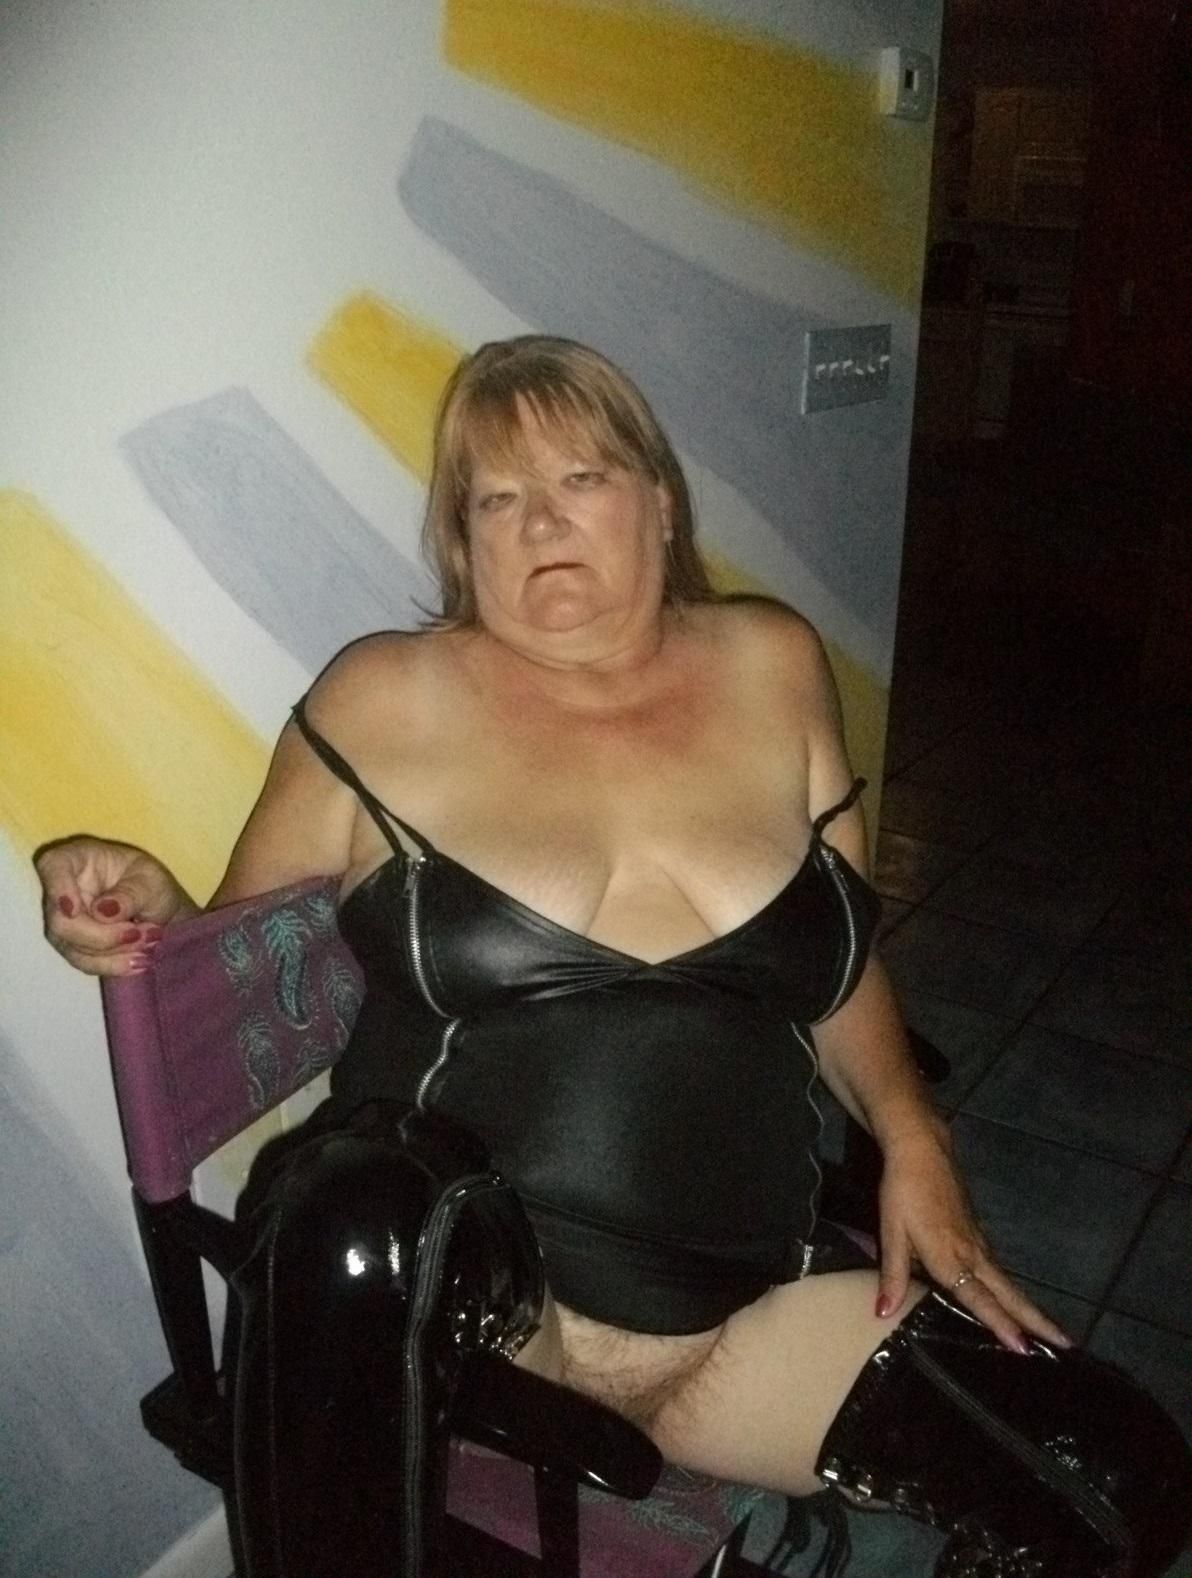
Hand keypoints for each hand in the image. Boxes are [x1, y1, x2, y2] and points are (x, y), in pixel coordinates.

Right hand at [35, 837, 195, 976]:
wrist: (156, 909)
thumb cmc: (149, 883)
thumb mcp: (151, 881)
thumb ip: (130, 894)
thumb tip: (102, 912)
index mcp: (76, 860)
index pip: (53, 867)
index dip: (59, 889)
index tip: (75, 910)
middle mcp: (61, 891)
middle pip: (62, 922)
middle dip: (104, 936)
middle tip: (141, 933)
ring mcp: (63, 922)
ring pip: (73, 948)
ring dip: (115, 953)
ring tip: (150, 942)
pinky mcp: (72, 947)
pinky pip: (85, 963)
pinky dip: (114, 965)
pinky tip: (139, 962)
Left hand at [875, 1118, 1071, 1353]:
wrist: (921, 1149)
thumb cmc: (903, 1192)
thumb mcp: (891, 1232)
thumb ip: (892, 1275)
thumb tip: (882, 1313)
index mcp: (950, 1258)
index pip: (980, 1299)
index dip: (1001, 1325)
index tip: (1026, 1349)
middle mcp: (972, 1254)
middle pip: (1009, 1293)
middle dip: (1037, 1320)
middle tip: (1066, 1345)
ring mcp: (978, 1242)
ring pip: (1007, 1282)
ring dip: (1028, 1307)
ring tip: (1048, 1332)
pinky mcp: (976, 1231)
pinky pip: (998, 1269)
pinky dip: (1010, 1289)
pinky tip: (1010, 1299)